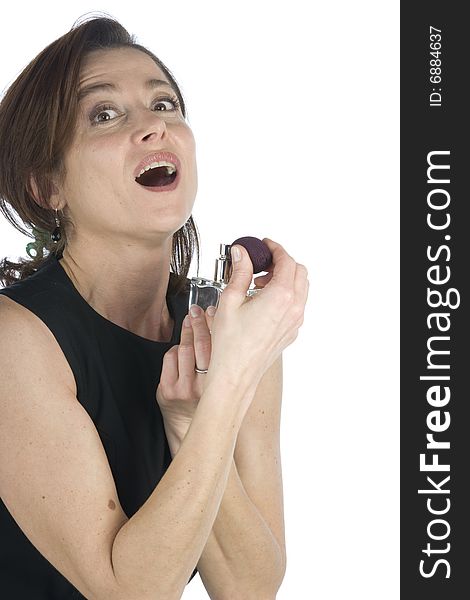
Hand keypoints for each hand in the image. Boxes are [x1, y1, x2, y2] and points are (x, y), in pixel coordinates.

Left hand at [156, 305, 215, 445]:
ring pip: (184, 349)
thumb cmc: (211, 399)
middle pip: (201, 344)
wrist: (190, 425)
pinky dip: (174, 350)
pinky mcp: (168, 390)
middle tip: (196, 311)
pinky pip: (169, 359)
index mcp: (223, 383)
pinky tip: (179, 347)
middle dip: (198, 323)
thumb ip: (227, 360)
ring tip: (188, 322)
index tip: (213, 311)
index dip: (215, 324)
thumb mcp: (224, 381)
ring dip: (186, 332)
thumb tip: (228, 328)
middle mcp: (204, 386)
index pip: (219, 346)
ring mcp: (184, 388)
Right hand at [206, 238, 308, 400]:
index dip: (275, 249)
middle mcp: (294, 308)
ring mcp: (295, 321)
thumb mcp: (230, 300)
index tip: (265, 245)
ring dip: (284, 279)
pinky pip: (297, 305)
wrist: (236, 374)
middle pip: (299, 272)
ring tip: (258, 285)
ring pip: (301, 289)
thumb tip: (242, 253)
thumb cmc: (231, 344)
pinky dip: (285, 295)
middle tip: (261, 264)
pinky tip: (263, 302)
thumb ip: (240, 272)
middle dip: (281, 263)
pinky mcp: (292, 331)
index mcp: (281, 297)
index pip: (286, 261)